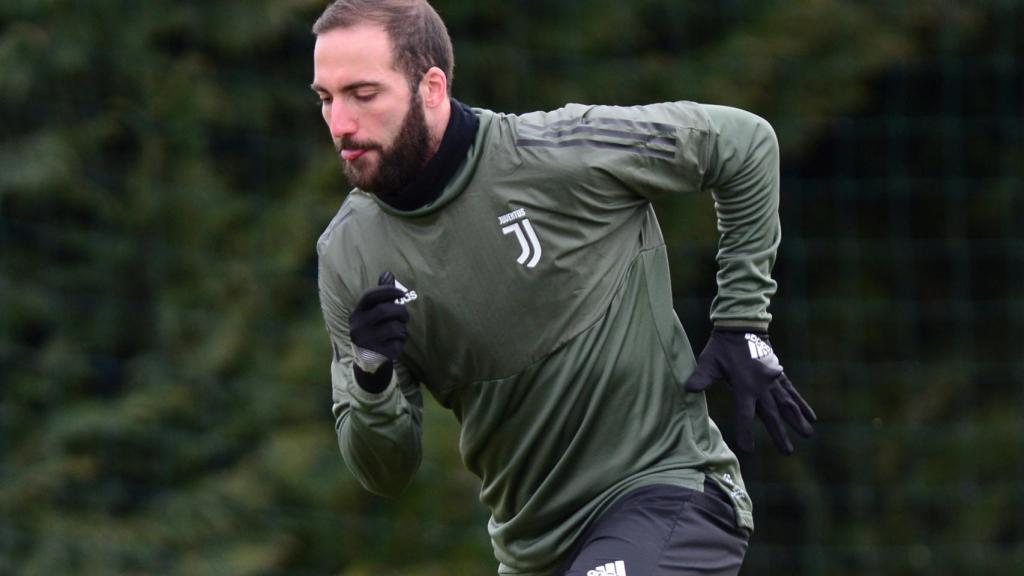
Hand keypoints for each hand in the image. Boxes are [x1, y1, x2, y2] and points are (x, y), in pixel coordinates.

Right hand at [348, 271, 408, 392]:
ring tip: (399, 332)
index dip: (387, 291)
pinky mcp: (374, 355)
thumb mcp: (375, 312)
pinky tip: (395, 344)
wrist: (369, 360)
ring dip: (403, 330)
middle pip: (385, 311)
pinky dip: (401, 343)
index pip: (369, 295)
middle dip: (401, 312)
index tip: (401, 293)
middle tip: (406, 316)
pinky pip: (397, 345)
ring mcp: (365, 342)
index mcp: (357, 313)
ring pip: (395, 329)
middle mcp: (357, 326)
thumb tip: (388, 273)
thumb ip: (382, 295)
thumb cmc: (375, 330)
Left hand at [685, 329, 815, 453]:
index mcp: (744, 385)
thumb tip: (689, 389)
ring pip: (787, 404)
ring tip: (808, 435)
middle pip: (771, 414)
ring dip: (797, 420)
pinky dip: (802, 403)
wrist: (741, 326)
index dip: (745, 432)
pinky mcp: (779, 374)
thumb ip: (701, 376)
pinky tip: (812, 416)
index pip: (744, 414)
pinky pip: (792, 392)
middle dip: (779, 433)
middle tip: (788, 452)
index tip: (747, 449)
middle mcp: (761, 385)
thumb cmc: (722, 346)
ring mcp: (773, 380)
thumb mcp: (709, 361)